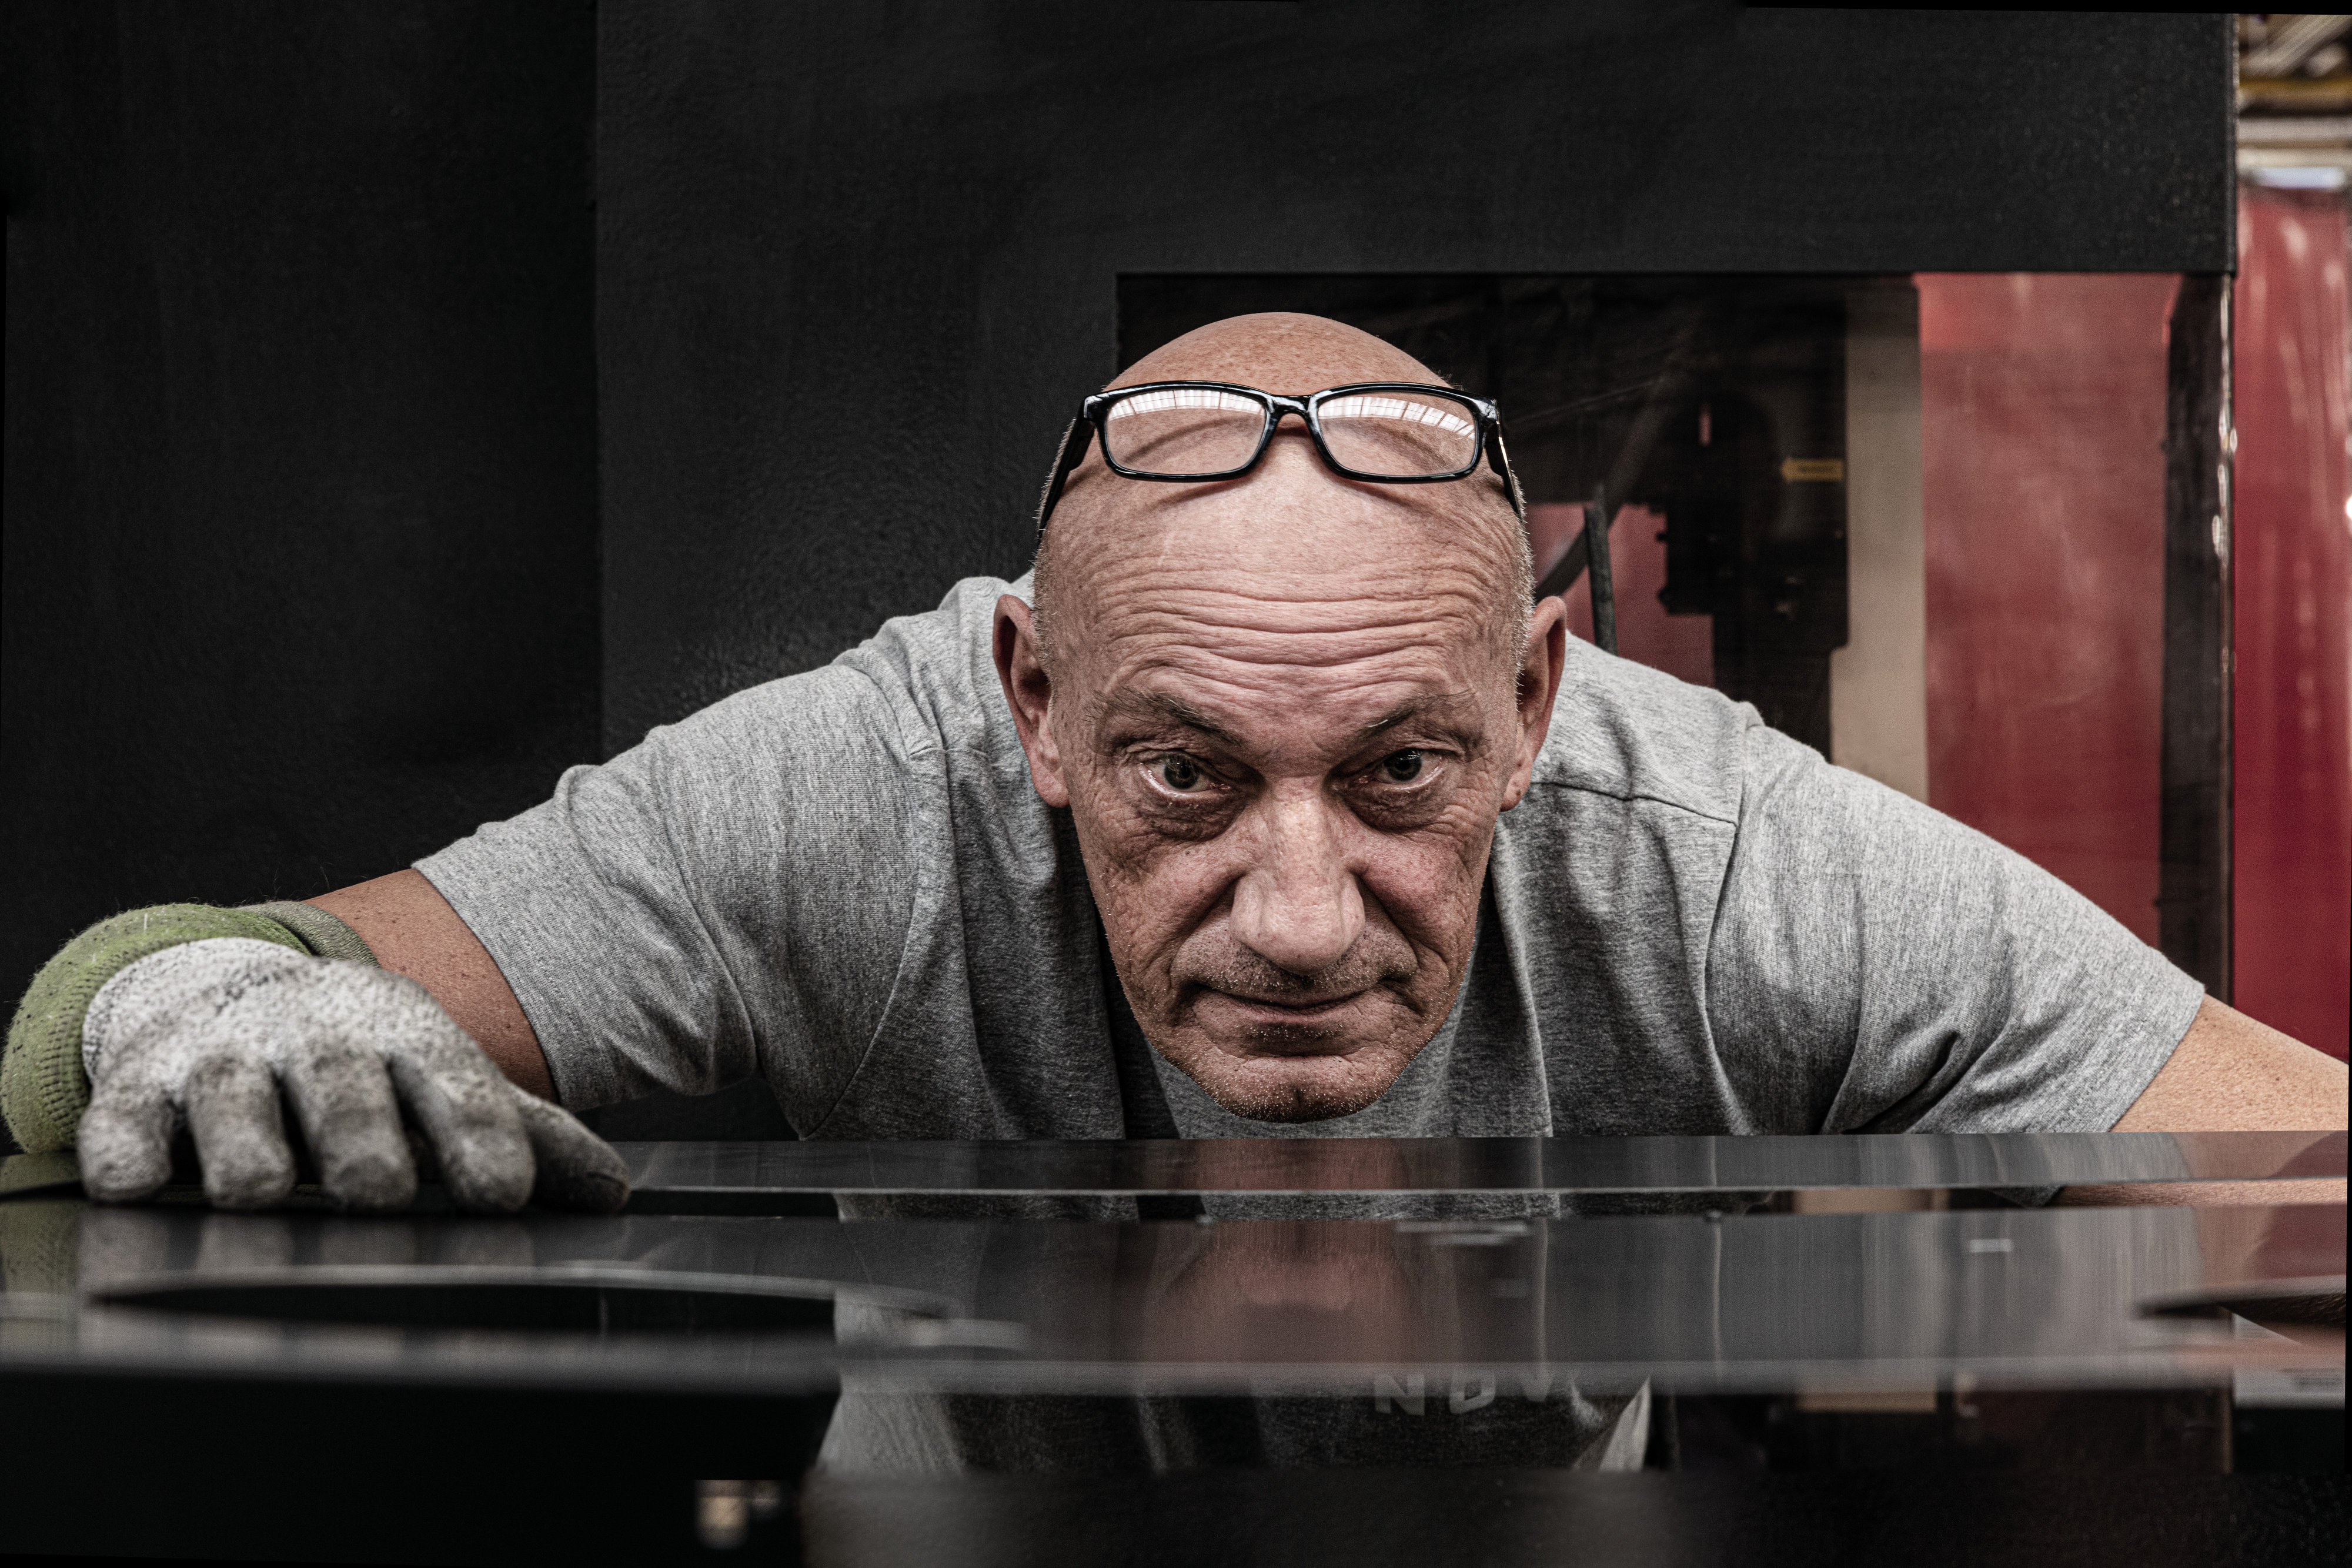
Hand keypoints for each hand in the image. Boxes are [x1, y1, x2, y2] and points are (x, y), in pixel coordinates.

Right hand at [76, 938, 627, 1212]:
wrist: (237, 990)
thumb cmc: (363, 1062)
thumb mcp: (444, 1081)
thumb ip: (527, 1137)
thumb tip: (612, 1194)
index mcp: (406, 1036)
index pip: (455, 1085)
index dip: (478, 1137)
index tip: (501, 1193)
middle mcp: (315, 1037)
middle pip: (344, 1092)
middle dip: (360, 1140)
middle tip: (376, 1188)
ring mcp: (224, 1057)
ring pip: (234, 1102)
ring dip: (249, 1149)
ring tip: (263, 1189)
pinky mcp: (136, 1086)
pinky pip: (125, 1124)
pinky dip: (130, 1154)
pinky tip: (142, 1182)